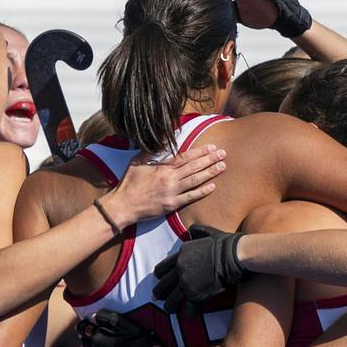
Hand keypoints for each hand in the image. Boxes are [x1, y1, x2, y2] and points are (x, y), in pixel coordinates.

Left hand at [78, 311, 162, 346]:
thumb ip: (107, 318)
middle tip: (85, 334)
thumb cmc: (137, 339)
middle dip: (84, 338)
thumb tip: (93, 317)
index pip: (84, 330)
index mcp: (98, 338)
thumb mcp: (124, 324)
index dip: (83, 326)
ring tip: (86, 346)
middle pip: (85, 343)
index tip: (84, 324)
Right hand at [103, 144, 225, 228]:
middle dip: (210, 160)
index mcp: (162, 167)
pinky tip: (212, 186)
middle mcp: (169, 179)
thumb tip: (162, 141)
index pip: (185, 157)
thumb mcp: (137, 162)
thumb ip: (151, 152)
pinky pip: (190, 197)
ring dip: (210, 173)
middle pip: (194, 167)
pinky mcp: (172, 205)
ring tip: (222, 167)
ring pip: (195, 181)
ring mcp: (172, 192)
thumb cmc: (129, 183)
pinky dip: (202, 192)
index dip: (200, 152)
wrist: (124, 205)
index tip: (212, 147)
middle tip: (223, 154)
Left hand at [151, 225, 245, 311]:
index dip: (159, 274)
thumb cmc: (225, 243)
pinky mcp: (196, 295)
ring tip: (169, 310)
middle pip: (164, 284)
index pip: (164, 266)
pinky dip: (190, 313)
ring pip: (172, 299)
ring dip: (170, 306)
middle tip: (156, 298)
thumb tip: (191, 230)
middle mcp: (180, 269)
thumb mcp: (208, 231)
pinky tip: (190, 315)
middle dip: (159, 293)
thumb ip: (197, 231)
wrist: (234, 255)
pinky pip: (189, 307)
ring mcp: (187, 283)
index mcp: (181, 254)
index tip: (157, 278)